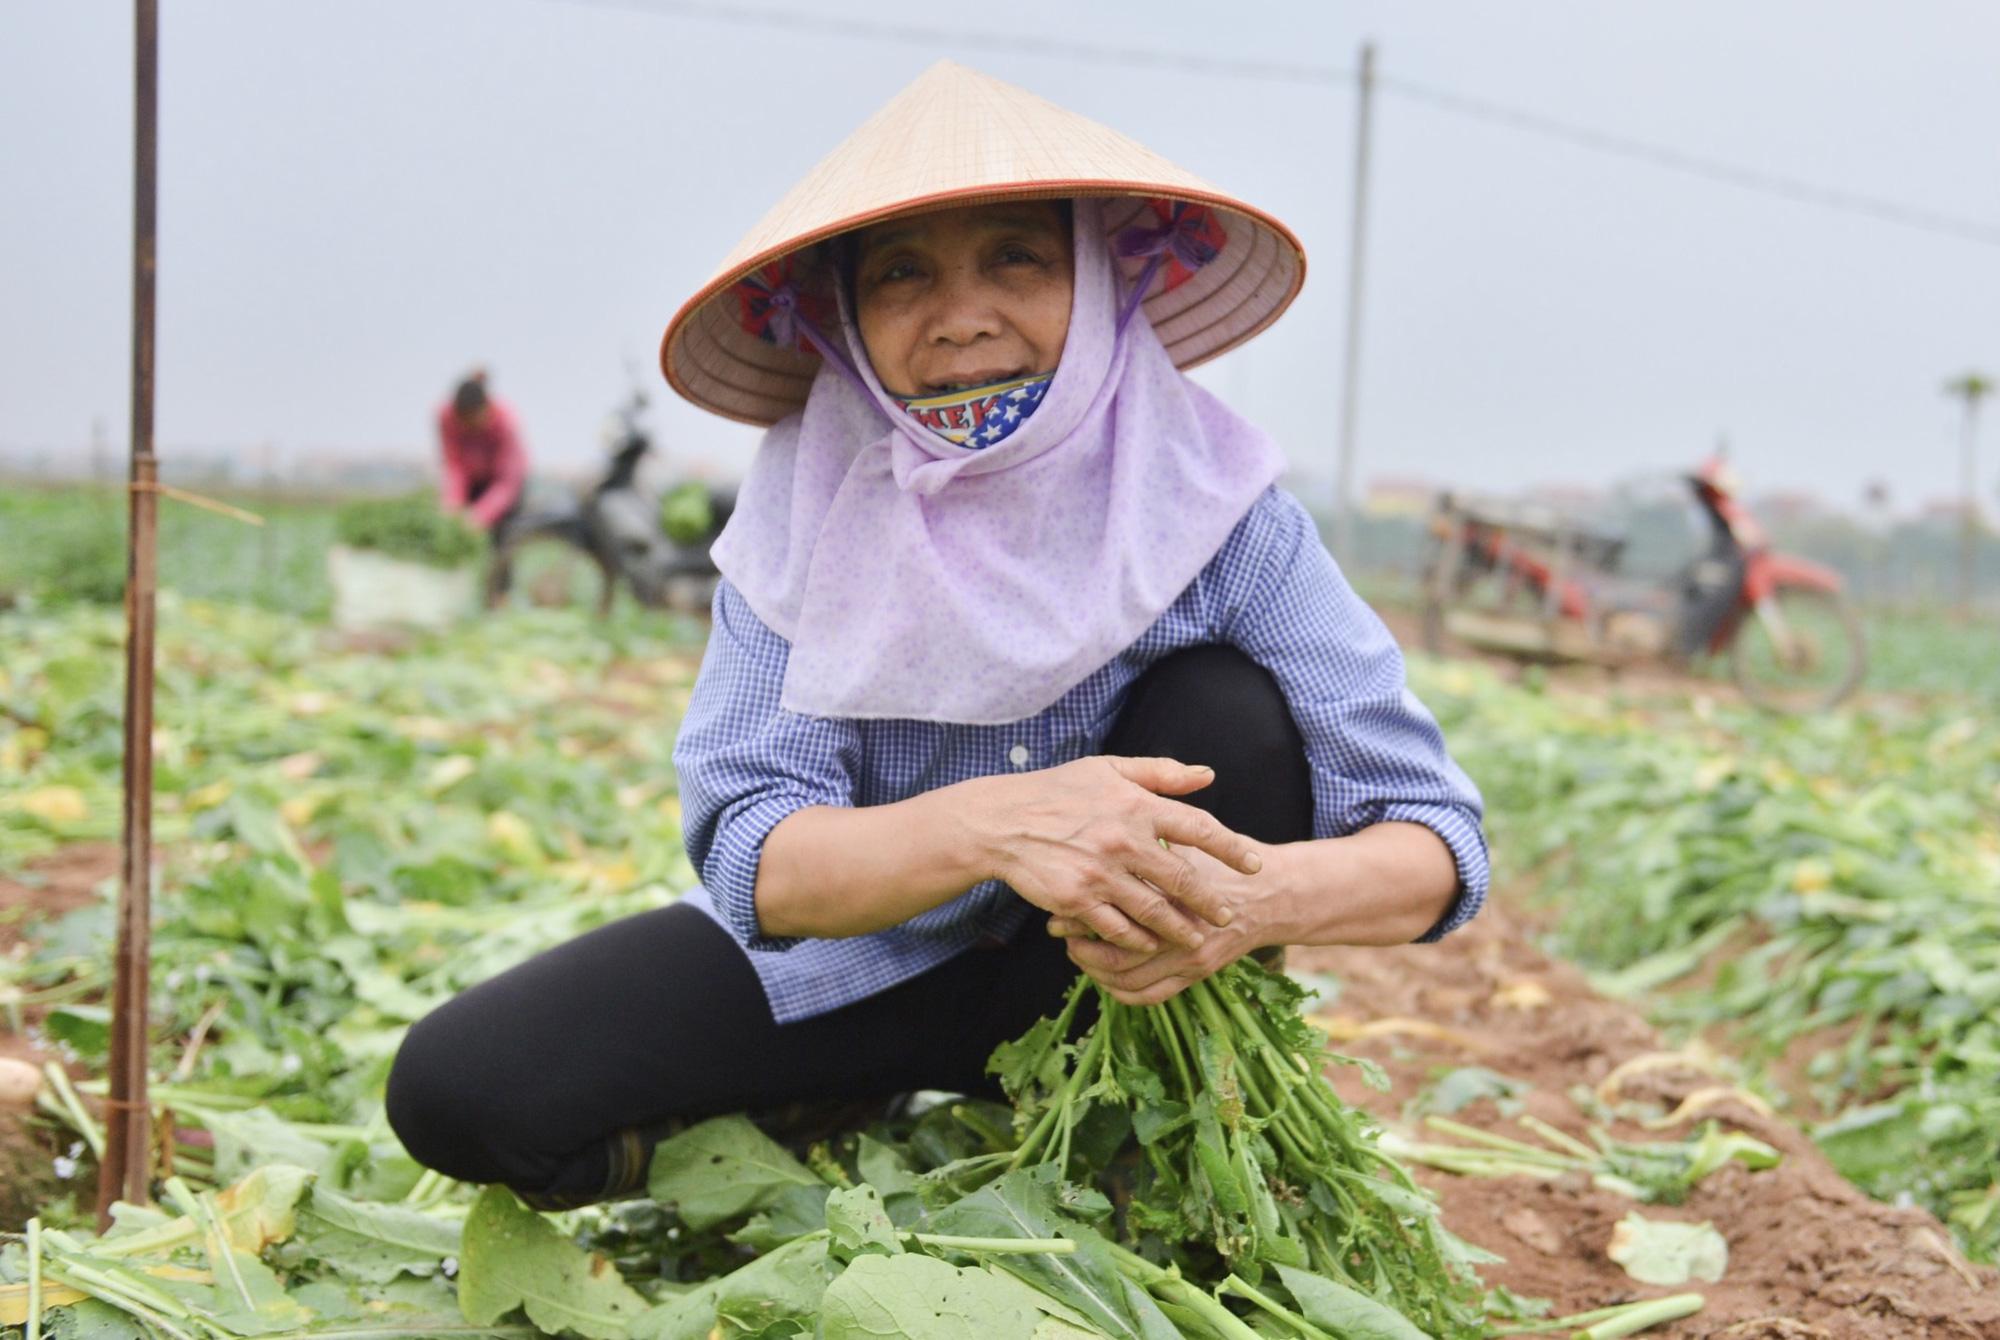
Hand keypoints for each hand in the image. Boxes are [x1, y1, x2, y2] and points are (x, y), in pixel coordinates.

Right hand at [980, 756, 1262, 955]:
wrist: (1003, 821)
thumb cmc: (1058, 791)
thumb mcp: (1109, 769)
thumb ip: (1161, 773)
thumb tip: (1208, 775)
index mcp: (1135, 805)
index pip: (1198, 827)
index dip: (1231, 848)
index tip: (1255, 864)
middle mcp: (1122, 840)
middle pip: (1182, 878)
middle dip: (1210, 901)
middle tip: (1229, 915)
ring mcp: (1100, 873)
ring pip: (1153, 910)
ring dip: (1178, 928)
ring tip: (1195, 939)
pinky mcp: (1078, 900)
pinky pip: (1117, 927)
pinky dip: (1136, 938)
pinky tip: (1149, 943)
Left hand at [1051, 842, 1283, 1004]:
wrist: (1275, 895)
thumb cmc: (1230, 862)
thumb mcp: (1193, 839)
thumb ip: (1154, 836)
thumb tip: (1108, 823)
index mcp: (1173, 890)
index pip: (1113, 906)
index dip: (1080, 907)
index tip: (1059, 901)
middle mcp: (1178, 929)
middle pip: (1113, 948)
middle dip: (1078, 943)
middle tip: (1058, 931)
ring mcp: (1187, 957)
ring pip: (1125, 977)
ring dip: (1094, 969)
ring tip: (1076, 952)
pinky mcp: (1195, 975)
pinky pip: (1148, 995)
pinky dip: (1120, 990)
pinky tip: (1104, 978)